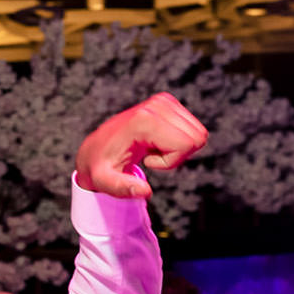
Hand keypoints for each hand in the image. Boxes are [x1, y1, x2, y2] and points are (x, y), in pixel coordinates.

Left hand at [73, 93, 208, 199]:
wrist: (96, 147)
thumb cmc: (100, 165)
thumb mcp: (104, 181)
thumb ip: (122, 188)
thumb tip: (145, 192)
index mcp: (144, 121)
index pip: (187, 144)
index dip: (171, 162)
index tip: (147, 161)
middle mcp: (157, 105)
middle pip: (197, 137)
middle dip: (177, 154)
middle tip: (151, 155)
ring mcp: (163, 101)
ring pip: (197, 132)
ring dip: (177, 148)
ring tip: (150, 148)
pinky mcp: (167, 102)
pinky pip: (192, 127)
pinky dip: (176, 139)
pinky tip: (153, 142)